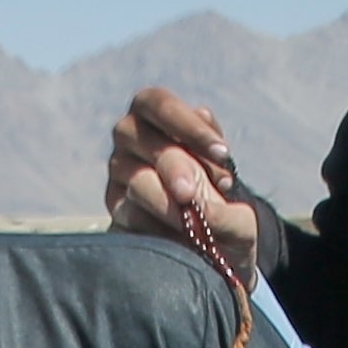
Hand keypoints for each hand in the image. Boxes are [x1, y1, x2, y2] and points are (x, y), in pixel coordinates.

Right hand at [105, 90, 254, 269]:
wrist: (213, 243)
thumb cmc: (221, 200)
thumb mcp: (230, 186)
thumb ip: (220, 178)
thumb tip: (197, 199)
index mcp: (154, 115)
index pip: (159, 104)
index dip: (188, 125)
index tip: (222, 153)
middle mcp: (130, 138)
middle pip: (136, 137)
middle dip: (171, 165)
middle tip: (192, 194)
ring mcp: (119, 173)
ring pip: (133, 179)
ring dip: (164, 201)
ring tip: (192, 222)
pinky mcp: (117, 209)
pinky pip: (129, 214)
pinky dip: (156, 226)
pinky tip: (179, 238)